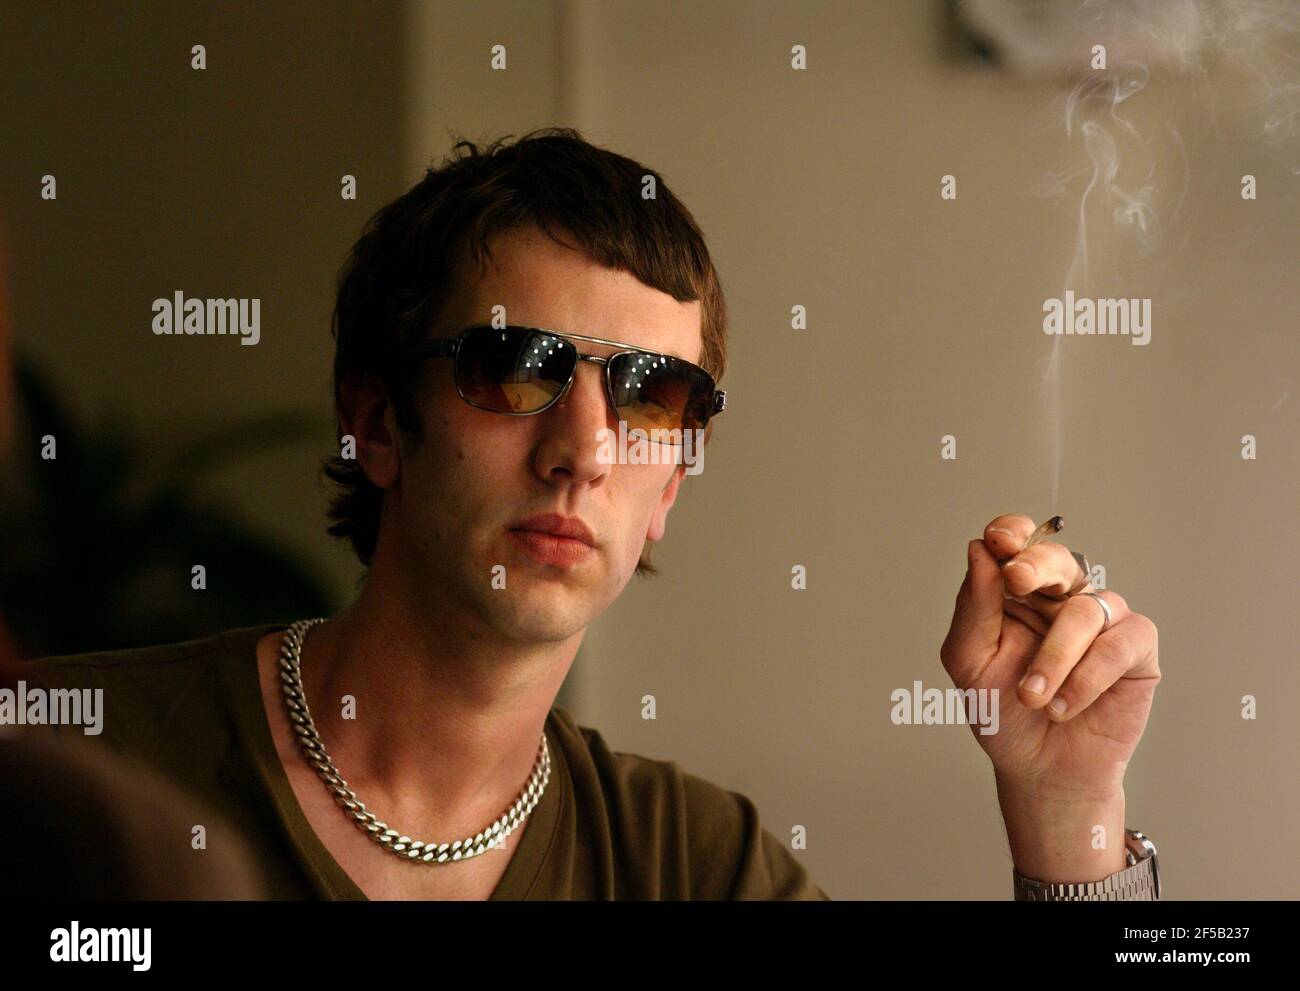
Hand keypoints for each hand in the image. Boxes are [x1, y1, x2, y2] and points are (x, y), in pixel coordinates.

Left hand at [940, 514, 1161, 879]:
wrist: (1039, 770)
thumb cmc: (1003, 713)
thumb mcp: (970, 661)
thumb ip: (974, 608)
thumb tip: (979, 552)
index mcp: (1016, 593)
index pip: (1018, 543)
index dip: (1012, 532)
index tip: (998, 540)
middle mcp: (1060, 599)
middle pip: (1057, 558)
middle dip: (1037, 564)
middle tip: (1017, 580)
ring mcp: (1101, 622)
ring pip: (1086, 608)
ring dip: (1055, 655)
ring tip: (1033, 696)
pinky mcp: (1136, 651)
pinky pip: (1122, 642)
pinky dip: (1089, 675)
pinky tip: (1065, 706)